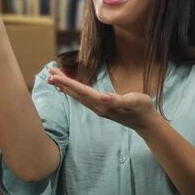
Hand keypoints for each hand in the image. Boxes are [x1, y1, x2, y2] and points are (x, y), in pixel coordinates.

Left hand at [46, 67, 161, 131]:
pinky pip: (83, 98)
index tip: (55, 75)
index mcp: (103, 103)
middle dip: (62, 83)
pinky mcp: (101, 108)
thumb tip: (102, 97)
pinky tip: (70, 89)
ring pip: (78, 96)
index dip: (68, 82)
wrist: (145, 121)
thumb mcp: (133, 101)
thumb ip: (118, 100)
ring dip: (66, 87)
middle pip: (76, 93)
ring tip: (54, 79)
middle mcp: (97, 107)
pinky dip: (74, 92)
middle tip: (49, 72)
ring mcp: (98, 108)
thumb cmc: (142, 109)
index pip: (81, 91)